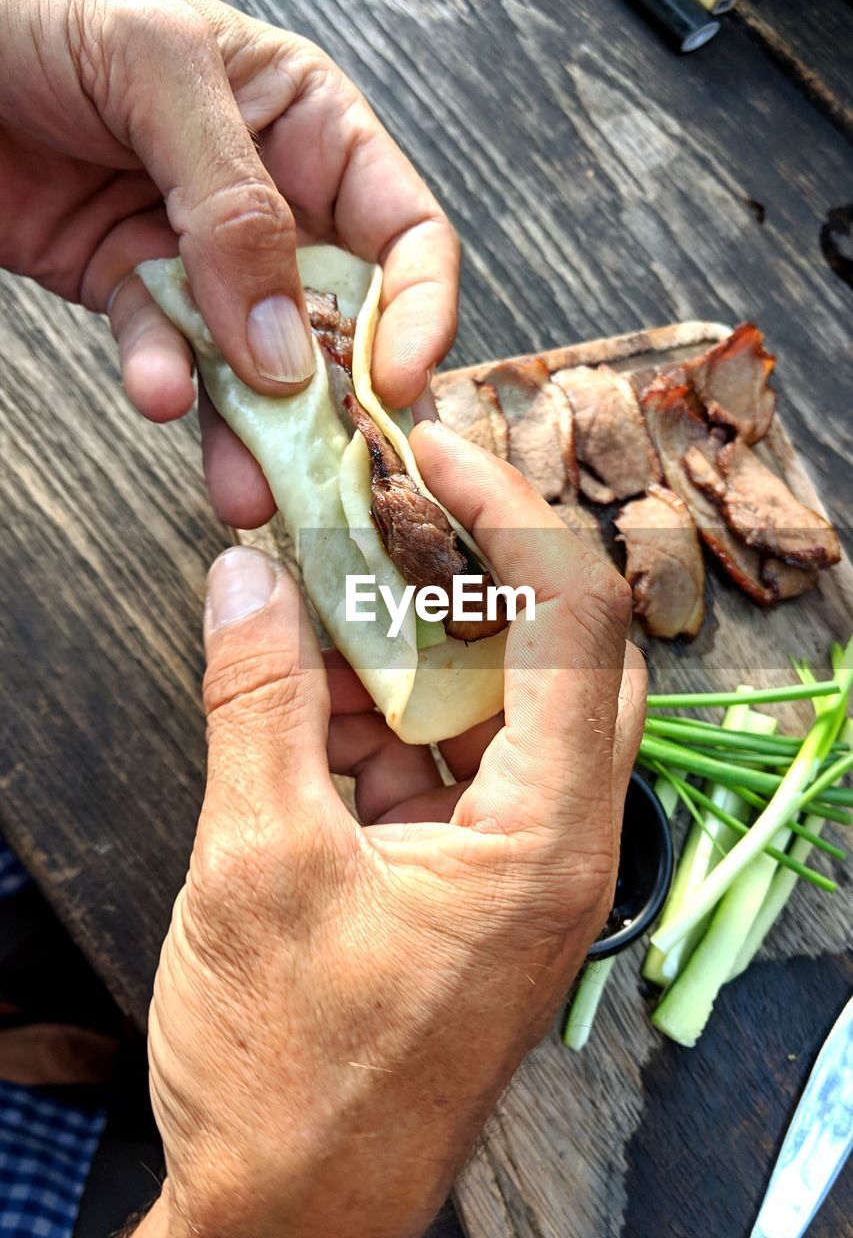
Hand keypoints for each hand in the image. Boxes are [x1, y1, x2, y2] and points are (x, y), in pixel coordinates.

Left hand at [0, 0, 457, 525]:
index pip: (405, 234)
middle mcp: (275, 199)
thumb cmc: (45, 7)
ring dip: (255, 430)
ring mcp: (204, 253)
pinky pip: (167, 350)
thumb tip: (285, 348)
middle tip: (336, 472)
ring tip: (247, 488)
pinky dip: (163, 379)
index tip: (400, 383)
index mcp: (313, 127)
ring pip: (256, 361)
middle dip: (339, 399)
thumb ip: (233, 205)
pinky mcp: (136, 287)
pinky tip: (156, 392)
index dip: (420, 312)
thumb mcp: (159, 72)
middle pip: (342, 320)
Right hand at [136, 425, 644, 1237]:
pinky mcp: (470, 883)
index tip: (434, 450)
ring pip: (494, 703)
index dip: (510, 513)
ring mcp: (517, 864)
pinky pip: (447, 762)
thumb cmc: (288, 1074)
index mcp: (546, 836)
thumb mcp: (256, 864)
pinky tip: (310, 697)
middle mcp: (558, 842)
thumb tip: (247, 577)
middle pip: (555, 651)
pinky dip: (385, 716)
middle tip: (383, 508)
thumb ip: (258, 705)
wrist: (288, 1218)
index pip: (576, 621)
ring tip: (319, 604)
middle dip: (469, 568)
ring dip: (409, 646)